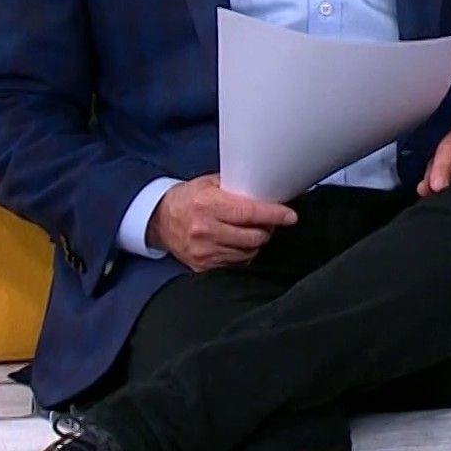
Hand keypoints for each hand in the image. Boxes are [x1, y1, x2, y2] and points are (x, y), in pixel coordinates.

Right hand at [146, 174, 298, 272]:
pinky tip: (239, 244)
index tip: (290, 216)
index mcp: (208, 205)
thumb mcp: (210, 184)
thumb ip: (237, 187)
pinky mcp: (202, 267)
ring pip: (248, 252)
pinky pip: (236, 264)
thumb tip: (269, 189)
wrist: (160, 220)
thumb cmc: (188, 199)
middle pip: (253, 237)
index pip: (250, 213)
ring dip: (256, 243)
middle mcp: (205, 230)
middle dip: (267, 229)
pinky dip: (243, 255)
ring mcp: (204, 251)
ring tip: (252, 232)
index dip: (274, 215)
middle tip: (269, 222)